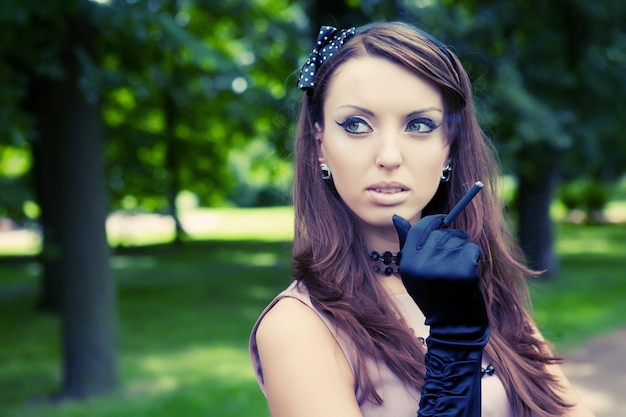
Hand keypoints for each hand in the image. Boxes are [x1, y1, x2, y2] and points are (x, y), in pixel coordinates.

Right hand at [393, 214, 486, 339]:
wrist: (453, 327)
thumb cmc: (433, 296)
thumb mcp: (413, 272)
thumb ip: (407, 243)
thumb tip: (396, 217)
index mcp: (408, 263)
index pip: (419, 229)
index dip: (433, 221)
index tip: (443, 221)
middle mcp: (422, 264)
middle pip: (440, 233)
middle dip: (451, 237)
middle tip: (454, 254)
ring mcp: (443, 267)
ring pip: (458, 239)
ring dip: (462, 248)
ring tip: (458, 267)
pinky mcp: (463, 271)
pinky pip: (471, 248)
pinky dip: (473, 257)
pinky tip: (467, 272)